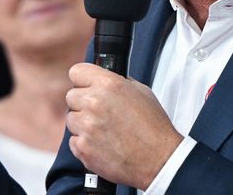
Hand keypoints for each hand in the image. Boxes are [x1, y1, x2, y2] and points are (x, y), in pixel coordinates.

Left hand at [65, 63, 182, 189]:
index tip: (86, 87)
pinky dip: (84, 144)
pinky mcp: (83, 147)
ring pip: (71, 119)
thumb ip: (118, 82)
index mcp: (108, 84)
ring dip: (83, 125)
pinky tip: (102, 145)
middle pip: (72, 96)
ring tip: (104, 131)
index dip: (82, 80)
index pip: (77, 72)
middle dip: (83, 104)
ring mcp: (86, 126)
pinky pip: (73, 141)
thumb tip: (103, 79)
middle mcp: (94, 102)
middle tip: (100, 114)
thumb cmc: (154, 128)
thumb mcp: (142, 92)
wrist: (160, 161)